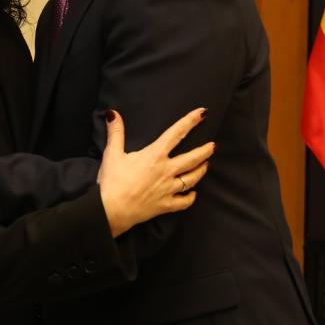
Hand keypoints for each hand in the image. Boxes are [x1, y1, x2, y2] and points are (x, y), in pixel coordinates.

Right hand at [98, 108, 214, 237]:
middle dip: (205, 151)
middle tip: (213, 146)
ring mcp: (168, 189)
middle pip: (192, 158)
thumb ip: (116, 132)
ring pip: (192, 179)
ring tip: (206, 165)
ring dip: (201, 171)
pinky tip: (193, 194)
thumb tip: (112, 113)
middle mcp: (166, 171)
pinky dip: (190, 197)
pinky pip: (183, 202)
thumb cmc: (112, 182)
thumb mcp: (112, 154)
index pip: (176, 133)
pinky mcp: (165, 205)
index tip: (203, 113)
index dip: (191, 121)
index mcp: (155, 156)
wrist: (111, 211)